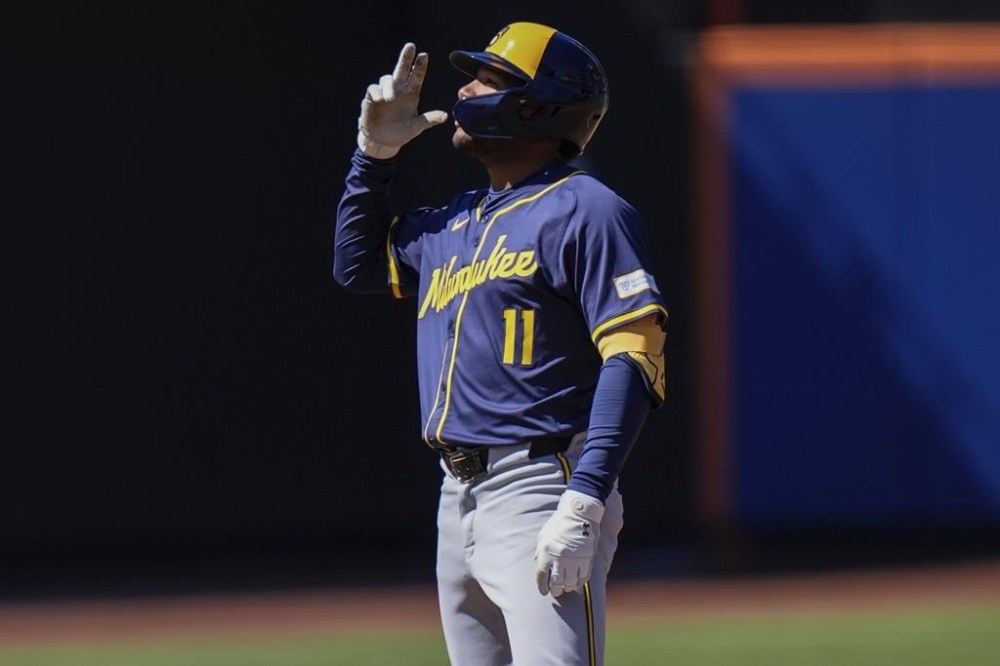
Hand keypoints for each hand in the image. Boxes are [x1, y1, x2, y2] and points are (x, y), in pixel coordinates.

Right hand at [357, 43, 448, 158]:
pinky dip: (377, 91)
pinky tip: (381, 99)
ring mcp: (385, 92)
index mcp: (411, 94)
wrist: (383, 141)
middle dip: (406, 57)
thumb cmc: (401, 132)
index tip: (424, 55)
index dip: (420, 66)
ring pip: (387, 79)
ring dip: (389, 85)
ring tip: (390, 97)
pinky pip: (373, 89)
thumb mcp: (416, 127)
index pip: (417, 76)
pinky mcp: (372, 98)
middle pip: (402, 69)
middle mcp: (398, 90)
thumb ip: (429, 120)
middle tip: (410, 46)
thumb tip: (445, 116)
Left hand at [534, 490, 604, 596]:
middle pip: (556, 583)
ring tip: (566, 587)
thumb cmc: (559, 524)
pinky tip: (577, 582)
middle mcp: (559, 557)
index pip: (541, 576)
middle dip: (555, 590)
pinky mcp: (587, 558)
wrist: (579, 514)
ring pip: (570, 583)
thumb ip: (541, 553)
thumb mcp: (544, 536)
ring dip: (567, 587)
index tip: (544, 591)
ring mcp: (574, 558)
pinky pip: (583, 577)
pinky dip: (579, 582)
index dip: (542, 586)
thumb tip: (541, 569)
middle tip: (556, 592)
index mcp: (546, 551)